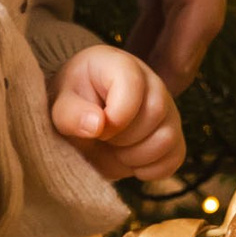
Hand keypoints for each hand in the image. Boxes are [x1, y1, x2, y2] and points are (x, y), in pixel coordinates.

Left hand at [50, 42, 184, 182]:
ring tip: (115, 148)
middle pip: (154, 113)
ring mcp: (168, 110)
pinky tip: (129, 160)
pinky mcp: (173, 135)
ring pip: (167, 138)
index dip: (115, 116)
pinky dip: (150, 169)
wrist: (84, 118)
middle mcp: (152, 83)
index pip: (133, 86)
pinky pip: (175, 158)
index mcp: (121, 66)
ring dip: (135, 155)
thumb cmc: (73, 105)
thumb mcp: (60, 105)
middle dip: (122, 137)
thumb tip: (96, 125)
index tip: (96, 128)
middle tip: (102, 138)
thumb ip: (71, 114)